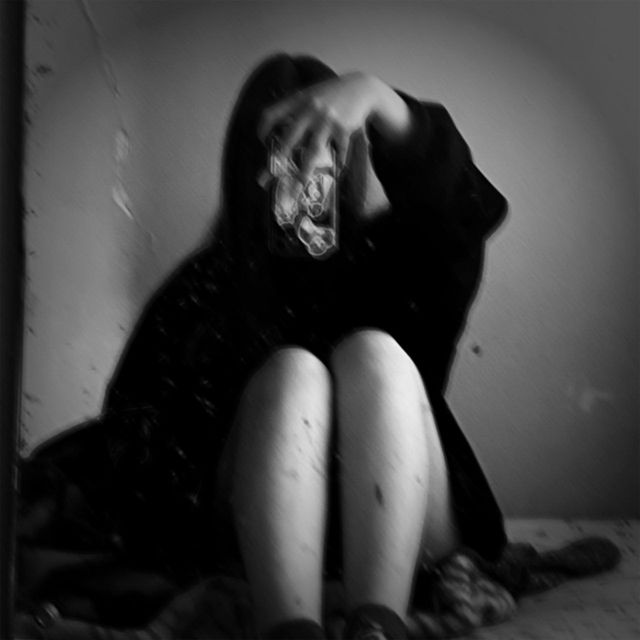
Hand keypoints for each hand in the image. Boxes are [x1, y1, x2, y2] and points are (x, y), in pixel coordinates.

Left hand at [258, 72, 411, 185]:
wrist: (361, 87)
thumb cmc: (331, 94)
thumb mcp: (310, 94)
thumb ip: (296, 108)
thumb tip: (278, 131)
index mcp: (298, 100)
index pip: (271, 114)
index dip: (263, 128)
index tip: (261, 141)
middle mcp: (310, 110)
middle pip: (289, 139)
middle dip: (279, 159)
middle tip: (271, 175)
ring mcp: (327, 120)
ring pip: (313, 151)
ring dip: (305, 171)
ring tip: (299, 185)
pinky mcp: (343, 128)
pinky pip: (338, 151)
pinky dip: (339, 161)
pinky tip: (339, 169)